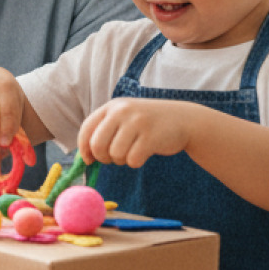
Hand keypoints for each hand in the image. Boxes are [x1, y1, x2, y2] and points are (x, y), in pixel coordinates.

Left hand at [78, 98, 202, 167]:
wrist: (184, 119)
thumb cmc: (148, 124)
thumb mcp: (125, 118)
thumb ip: (105, 131)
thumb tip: (84, 157)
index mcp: (112, 106)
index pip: (86, 129)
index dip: (84, 148)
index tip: (88, 160)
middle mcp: (122, 111)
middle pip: (97, 145)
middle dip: (103, 158)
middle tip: (113, 158)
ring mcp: (137, 122)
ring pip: (115, 154)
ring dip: (121, 160)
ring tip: (132, 152)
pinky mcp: (151, 136)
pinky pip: (132, 160)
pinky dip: (136, 162)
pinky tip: (144, 153)